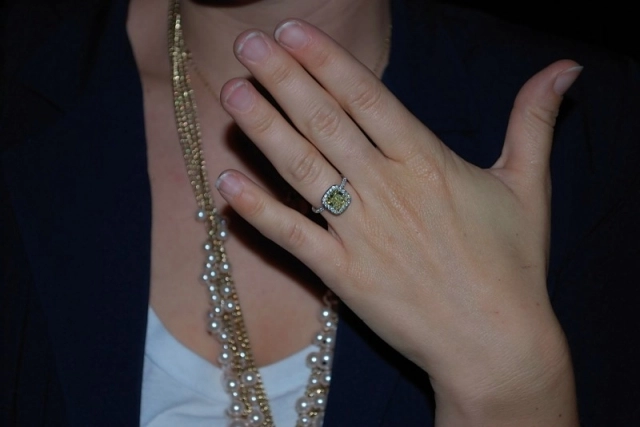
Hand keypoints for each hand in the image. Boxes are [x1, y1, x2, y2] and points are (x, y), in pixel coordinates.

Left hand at [216, 19, 580, 424]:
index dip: (327, 62)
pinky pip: (293, 237)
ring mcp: (361, 234)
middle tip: (249, 45)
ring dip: (264, 130)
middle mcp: (388, 191)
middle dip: (284, 80)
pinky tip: (225, 184)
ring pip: (303, 170)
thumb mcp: (528, 186)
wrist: (496, 342)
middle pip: (326, 124)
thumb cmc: (513, 264)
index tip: (293, 31)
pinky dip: (258, 212)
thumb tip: (564, 69)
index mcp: (428, 163)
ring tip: (232, 93)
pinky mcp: (344, 276)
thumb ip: (533, 122)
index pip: (367, 99)